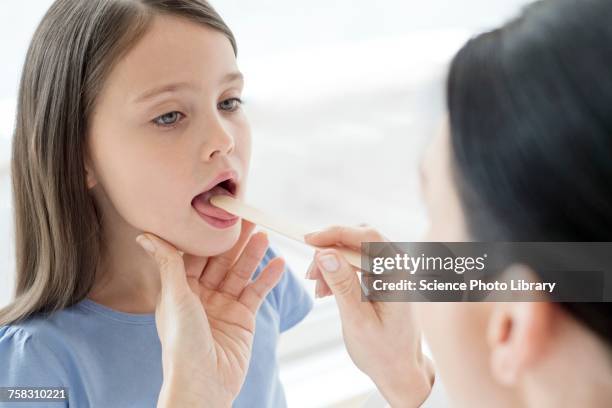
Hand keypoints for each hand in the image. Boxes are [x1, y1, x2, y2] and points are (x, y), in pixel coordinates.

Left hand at [136, 220, 284, 406]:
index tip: (220, 214)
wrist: (204, 382)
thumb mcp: (174, 297)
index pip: (197, 255)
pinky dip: (268, 278)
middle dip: (235, 241)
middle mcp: (202, 295)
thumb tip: (144, 235)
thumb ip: (168, 262)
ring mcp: (224, 306)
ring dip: (253, 255)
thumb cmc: (182, 342)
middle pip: (221, 261)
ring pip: (240, 273)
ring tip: (264, 235)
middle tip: (249, 217)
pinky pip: (257, 292)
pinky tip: (278, 263)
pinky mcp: (243, 317)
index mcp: (181, 289)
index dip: (208, 235)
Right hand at [305, 225, 434, 406]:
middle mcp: (398, 267)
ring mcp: (390, 271)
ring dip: (332, 264)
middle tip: (310, 275)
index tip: (309, 240)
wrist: (400, 371)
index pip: (368, 237)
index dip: (337, 233)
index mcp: (399, 275)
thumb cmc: (383, 352)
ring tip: (318, 290)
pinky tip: (327, 291)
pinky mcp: (381, 278)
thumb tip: (324, 254)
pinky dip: (338, 272)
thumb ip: (342, 285)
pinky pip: (355, 263)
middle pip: (359, 239)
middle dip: (330, 251)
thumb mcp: (357, 321)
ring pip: (354, 250)